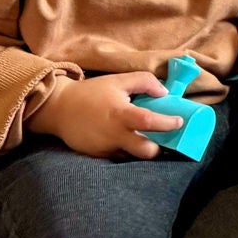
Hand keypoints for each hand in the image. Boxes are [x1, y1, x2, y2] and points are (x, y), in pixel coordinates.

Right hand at [27, 73, 181, 159]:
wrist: (58, 108)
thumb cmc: (92, 93)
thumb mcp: (118, 80)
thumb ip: (144, 82)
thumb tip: (164, 93)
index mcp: (121, 114)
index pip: (149, 122)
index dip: (167, 123)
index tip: (179, 122)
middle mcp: (114, 135)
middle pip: (145, 152)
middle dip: (157, 148)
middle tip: (161, 139)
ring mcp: (105, 148)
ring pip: (132, 157)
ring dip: (141, 150)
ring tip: (144, 139)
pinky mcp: (97, 156)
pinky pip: (118, 157)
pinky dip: (125, 150)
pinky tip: (125, 140)